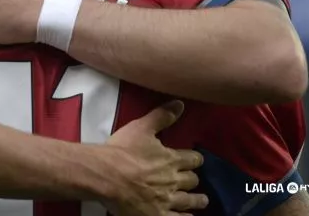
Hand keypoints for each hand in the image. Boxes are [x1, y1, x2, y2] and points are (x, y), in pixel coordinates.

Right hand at [103, 101, 207, 215]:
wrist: (107, 175)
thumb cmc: (122, 150)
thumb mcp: (141, 127)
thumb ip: (162, 116)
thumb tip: (181, 104)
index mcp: (171, 159)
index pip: (192, 159)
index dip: (194, 159)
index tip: (195, 159)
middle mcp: (173, 180)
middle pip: (191, 180)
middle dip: (193, 179)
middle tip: (193, 179)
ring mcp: (167, 200)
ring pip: (189, 201)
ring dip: (196, 200)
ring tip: (202, 200)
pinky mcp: (158, 215)